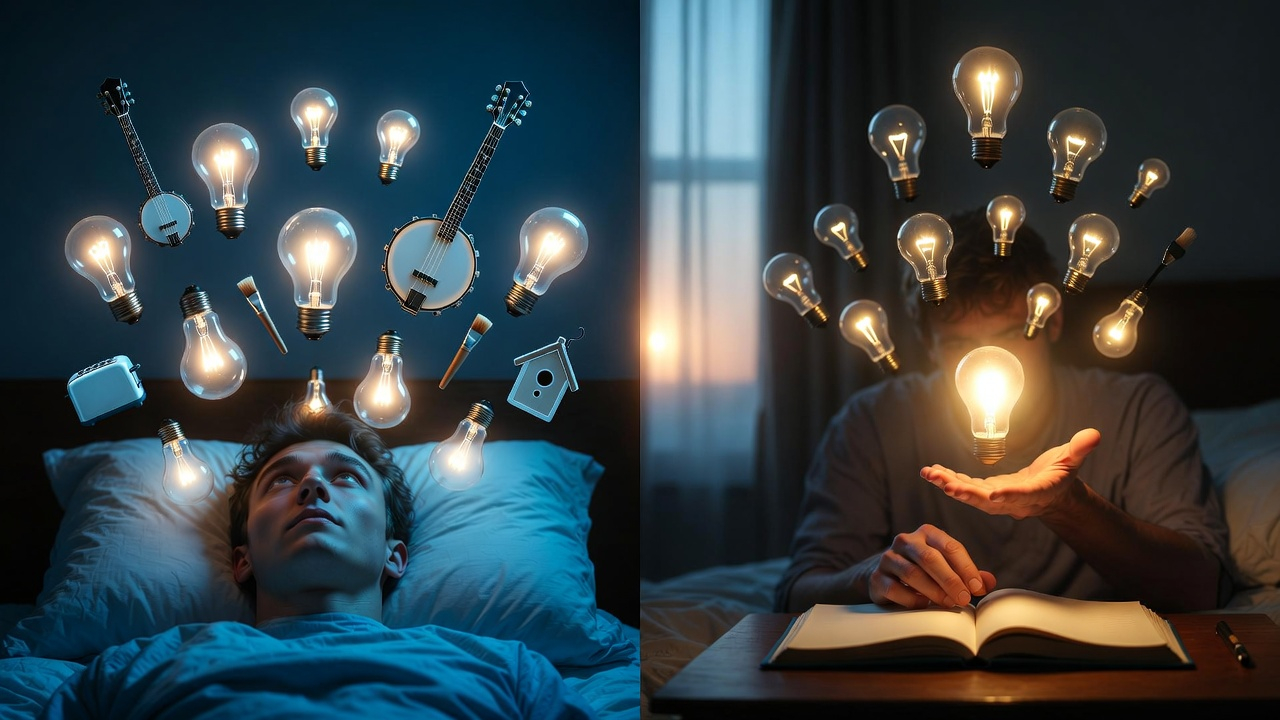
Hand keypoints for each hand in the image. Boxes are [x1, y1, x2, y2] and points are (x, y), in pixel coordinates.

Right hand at [868, 523, 996, 608]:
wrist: (886, 575)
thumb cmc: (924, 570)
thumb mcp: (947, 567)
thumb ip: (968, 574)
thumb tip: (989, 582)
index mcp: (927, 533)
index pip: (950, 546)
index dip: (966, 568)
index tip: (977, 588)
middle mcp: (906, 541)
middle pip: (930, 558)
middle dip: (950, 580)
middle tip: (964, 599)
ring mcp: (889, 558)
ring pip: (912, 573)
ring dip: (933, 591)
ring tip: (948, 603)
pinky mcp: (877, 577)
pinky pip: (895, 589)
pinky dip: (912, 600)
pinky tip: (923, 605)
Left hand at [920, 428, 1101, 519]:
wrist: (1054, 492)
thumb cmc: (1063, 474)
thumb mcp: (1072, 460)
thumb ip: (1080, 448)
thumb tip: (1093, 434)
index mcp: (1037, 492)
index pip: (1023, 495)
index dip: (1009, 495)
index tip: (995, 495)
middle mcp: (1014, 500)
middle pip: (989, 500)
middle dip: (967, 493)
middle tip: (946, 485)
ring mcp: (999, 499)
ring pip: (972, 496)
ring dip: (950, 485)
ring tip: (930, 475)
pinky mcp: (988, 492)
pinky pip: (966, 488)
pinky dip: (949, 480)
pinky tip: (933, 473)